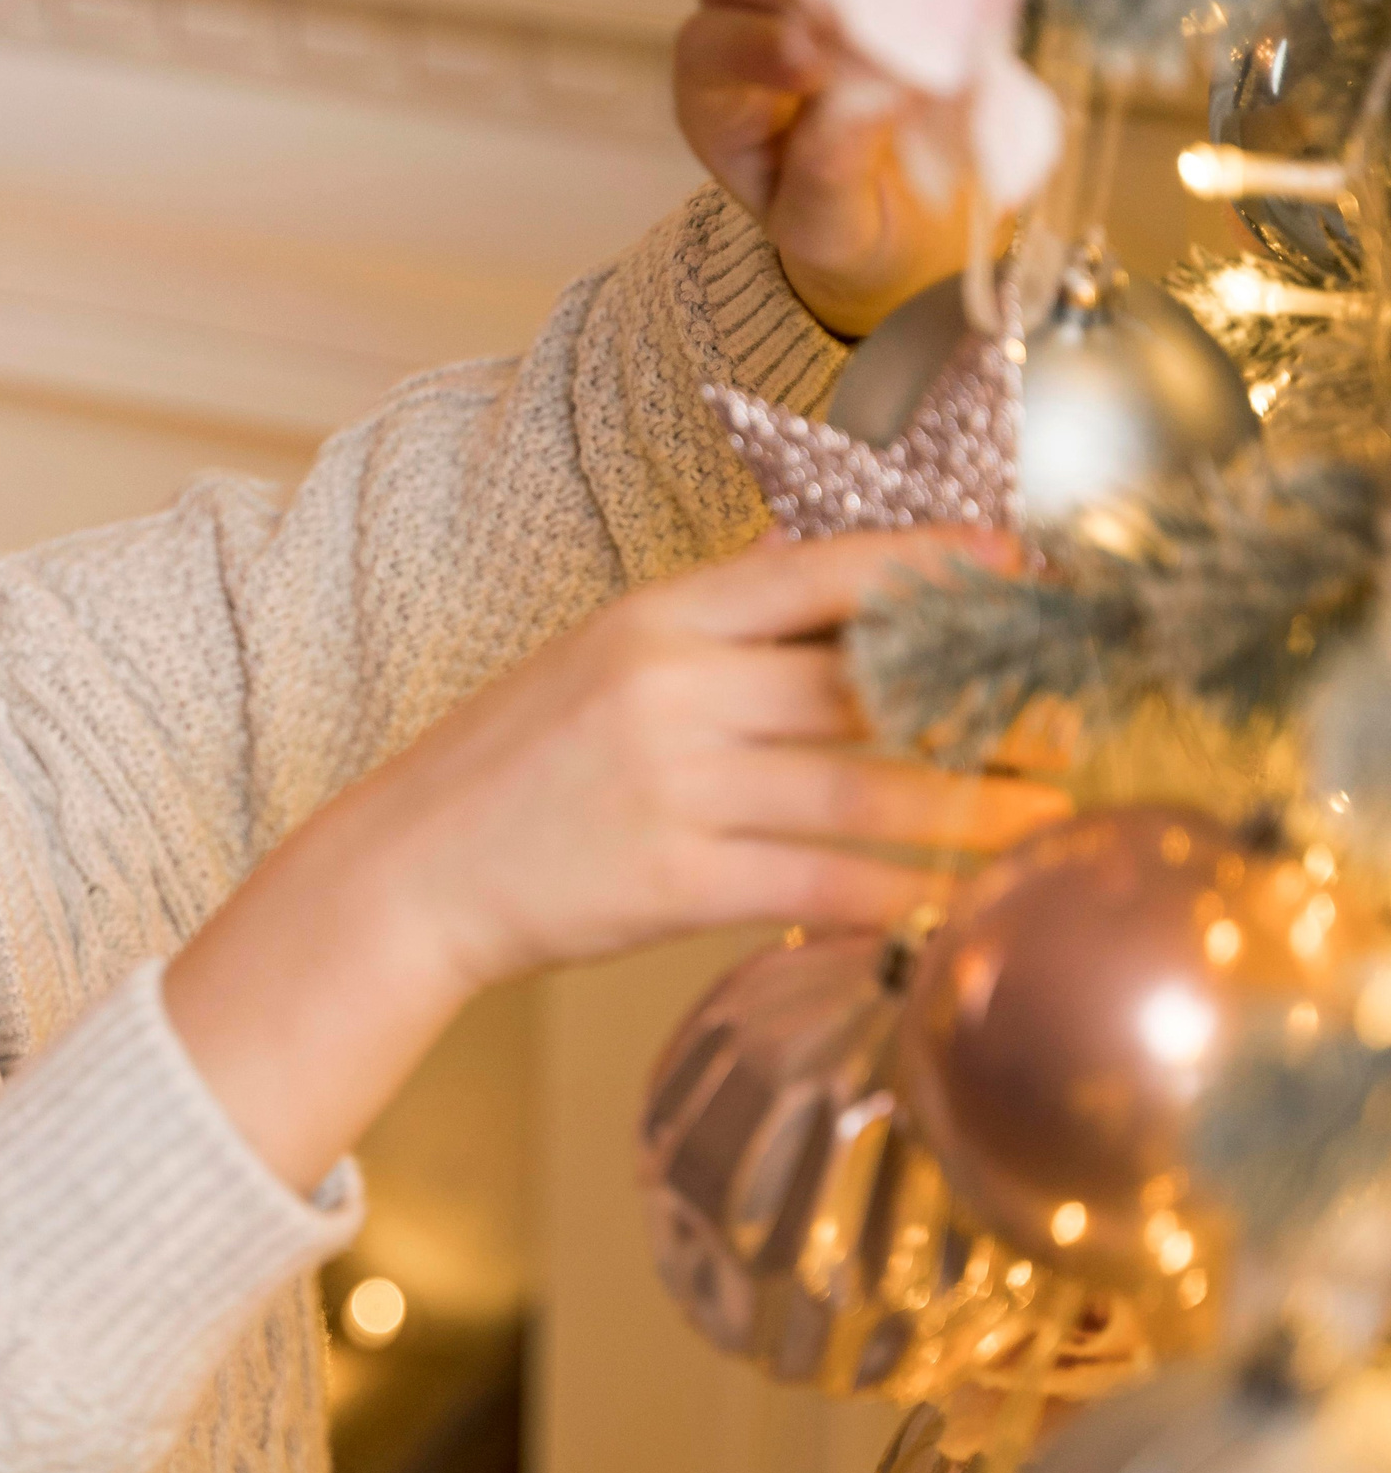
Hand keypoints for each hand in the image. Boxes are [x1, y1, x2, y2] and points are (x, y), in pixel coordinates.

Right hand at [165, 528, 1068, 1189]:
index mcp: (655, 618)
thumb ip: (710, 626)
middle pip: (864, 680)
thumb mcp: (598, 660)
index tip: (1020, 576)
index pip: (820, 571)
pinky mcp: (671, 881)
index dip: (931, 570)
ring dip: (975, 807)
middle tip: (1066, 712)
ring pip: (864, 789)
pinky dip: (902, 893)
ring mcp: (673, 785)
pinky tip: (961, 902)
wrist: (407, 873)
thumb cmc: (508, 768)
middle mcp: (671, 688)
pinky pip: (821, 882)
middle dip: (980, 697)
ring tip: (1051, 815)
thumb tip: (824, 575)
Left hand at [674, 0, 978, 338]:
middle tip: (856, 3)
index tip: (813, 63)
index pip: (708, 49)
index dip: (755, 46)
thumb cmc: (844, 220)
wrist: (900, 205)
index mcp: (716, 101)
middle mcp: (739, 30)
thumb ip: (829, 173)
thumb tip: (867, 101)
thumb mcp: (827, 226)